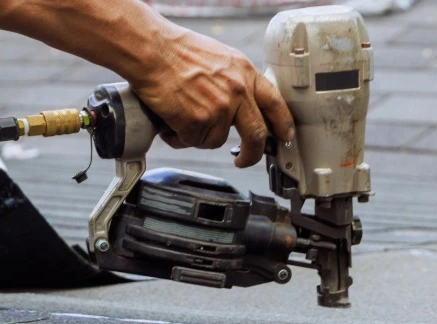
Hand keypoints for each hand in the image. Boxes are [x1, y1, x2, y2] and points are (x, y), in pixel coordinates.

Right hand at [131, 28, 293, 167]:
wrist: (153, 51)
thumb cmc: (177, 51)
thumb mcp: (220, 58)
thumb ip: (234, 80)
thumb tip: (241, 102)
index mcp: (245, 73)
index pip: (274, 103)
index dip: (283, 124)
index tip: (284, 137)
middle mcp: (237, 91)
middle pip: (256, 134)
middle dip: (252, 154)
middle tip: (243, 160)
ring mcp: (219, 108)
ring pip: (216, 140)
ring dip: (198, 136)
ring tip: (182, 118)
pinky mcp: (198, 122)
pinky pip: (192, 141)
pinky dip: (179, 137)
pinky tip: (170, 122)